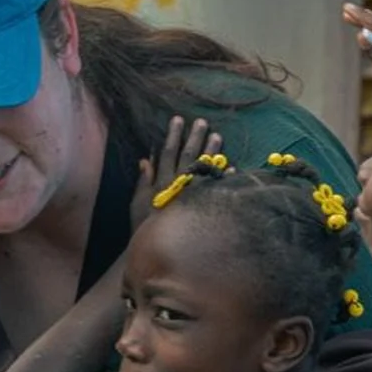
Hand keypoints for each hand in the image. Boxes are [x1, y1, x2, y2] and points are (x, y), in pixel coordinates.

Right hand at [130, 116, 224, 231]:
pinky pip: (217, 192)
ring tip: (218, 136)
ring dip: (211, 152)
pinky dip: (224, 179)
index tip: (178, 119)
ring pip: (204, 170)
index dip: (173, 136)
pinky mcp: (204, 210)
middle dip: (194, 138)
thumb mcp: (138, 203)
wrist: (156, 252)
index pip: (168, 153)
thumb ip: (143, 181)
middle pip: (187, 157)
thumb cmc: (145, 228)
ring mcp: (192, 198)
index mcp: (161, 183)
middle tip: (202, 122)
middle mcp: (178, 187)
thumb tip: (145, 159)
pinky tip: (232, 167)